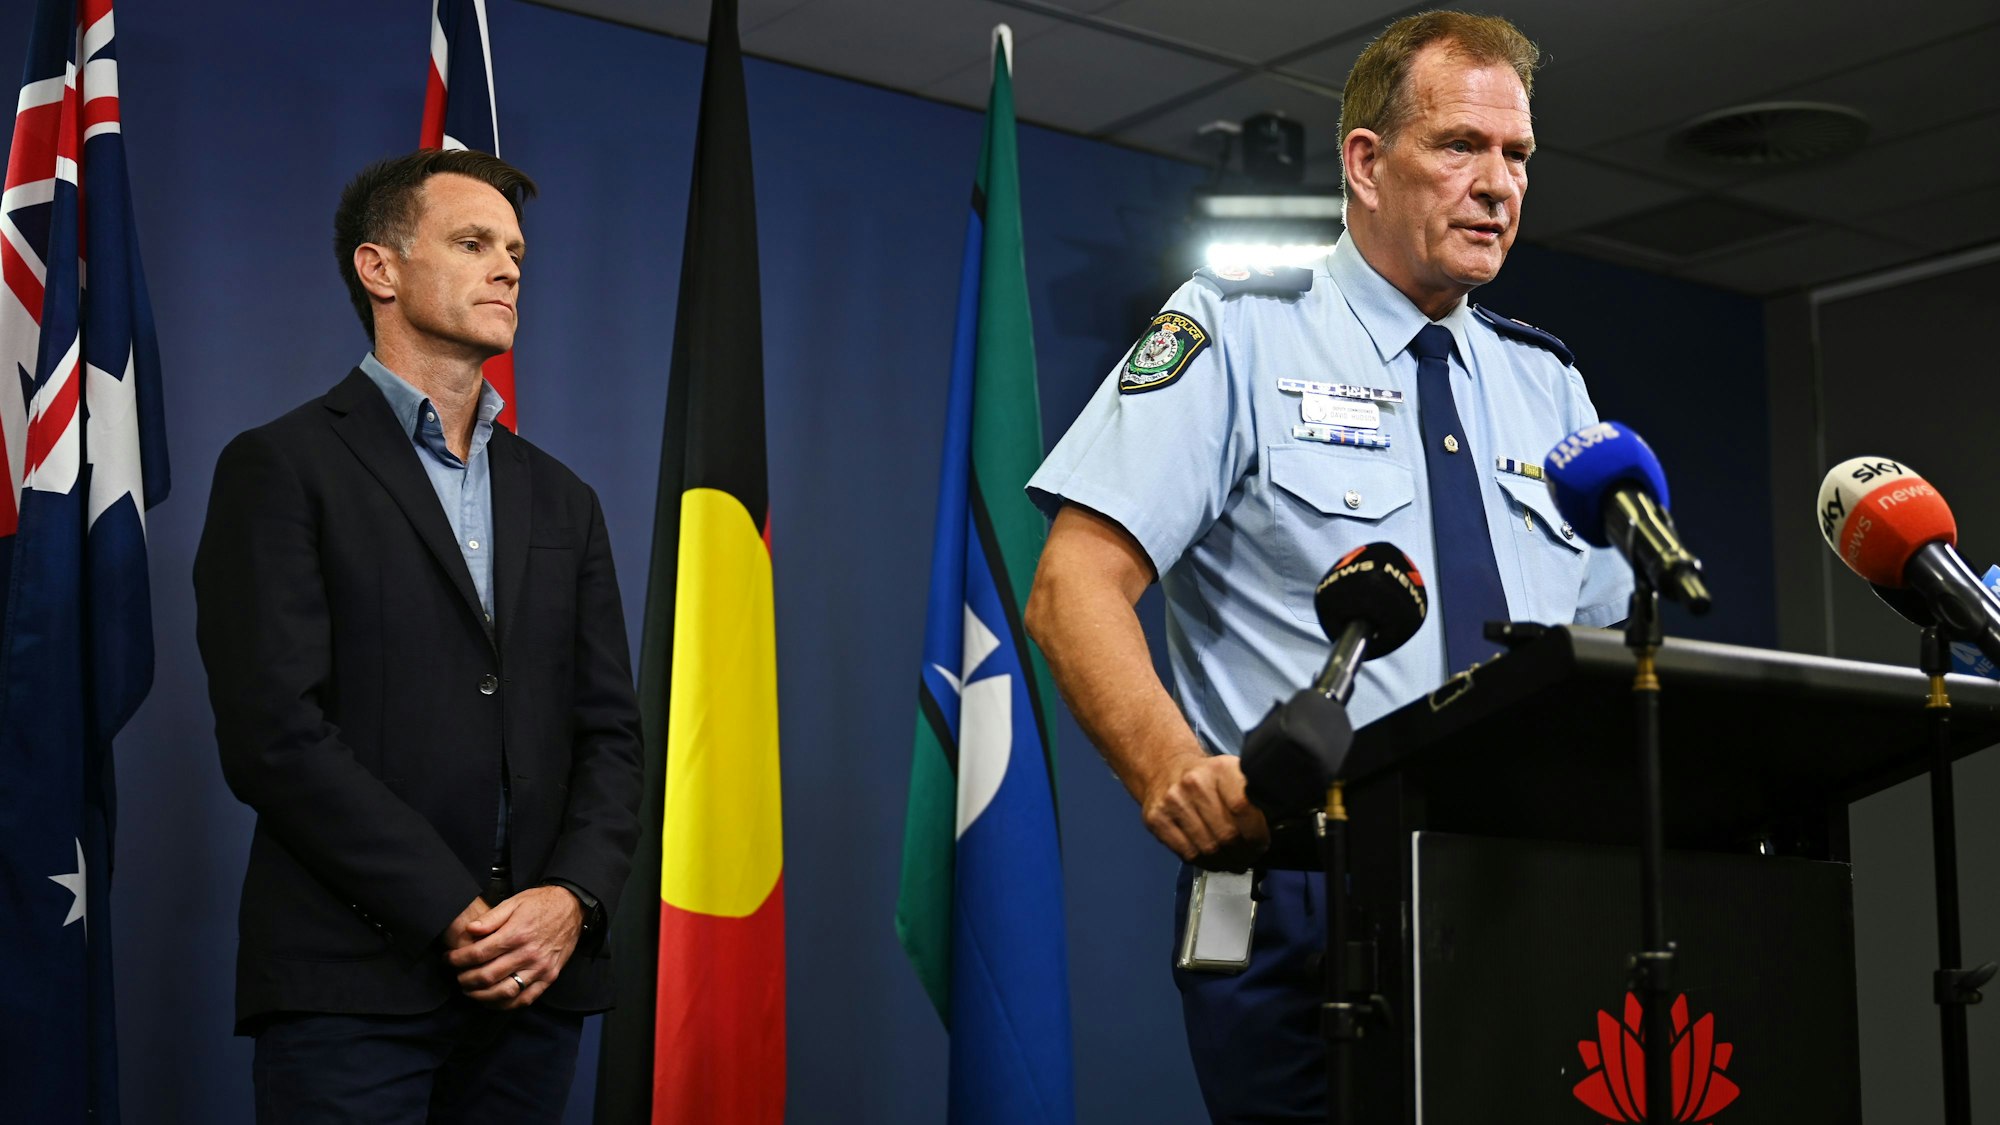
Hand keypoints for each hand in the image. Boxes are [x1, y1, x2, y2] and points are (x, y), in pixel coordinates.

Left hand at [444, 886, 584, 1009]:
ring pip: (504, 992)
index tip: (448, 959)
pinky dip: (505, 1004)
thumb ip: (491, 917)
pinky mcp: (549, 977)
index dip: (458, 960)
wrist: (573, 908)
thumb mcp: (514, 902)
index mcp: (516, 933)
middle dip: (465, 979)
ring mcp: (539, 968)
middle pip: (487, 976)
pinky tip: (493, 1000)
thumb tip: (470, 930)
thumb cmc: (541, 903)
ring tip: (470, 990)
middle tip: (457, 977)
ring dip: (481, 995)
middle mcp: (527, 954)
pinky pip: (525, 999)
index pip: (478, 954)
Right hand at [1139, 754, 1268, 870]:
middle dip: (1243, 853)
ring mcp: (1172, 801)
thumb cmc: (1208, 777)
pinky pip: (1187, 854)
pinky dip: (1205, 863)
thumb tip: (1276, 828)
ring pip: (1208, 848)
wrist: (1165, 767)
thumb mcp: (1233, 774)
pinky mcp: (1156, 819)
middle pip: (1226, 834)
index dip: (1256, 834)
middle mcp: (1194, 783)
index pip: (1243, 808)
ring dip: (1225, 863)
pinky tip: (1213, 860)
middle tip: (1248, 858)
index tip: (1261, 844)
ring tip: (1233, 862)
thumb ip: (1253, 797)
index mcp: (1220, 768)